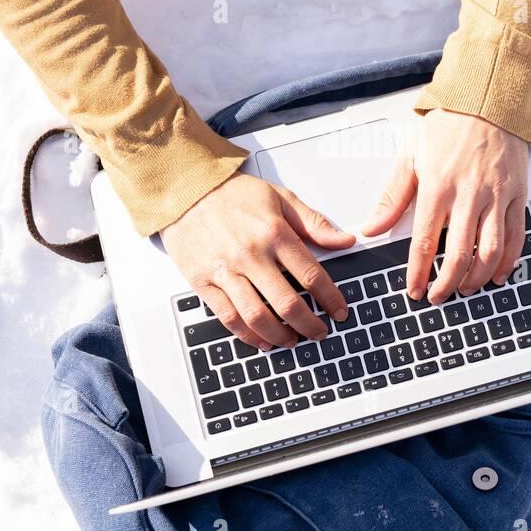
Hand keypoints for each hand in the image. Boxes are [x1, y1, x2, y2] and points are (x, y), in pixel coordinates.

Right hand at [161, 172, 354, 349]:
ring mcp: (225, 271)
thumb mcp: (279, 197)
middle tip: (320, 333)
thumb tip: (345, 240)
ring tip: (292, 341)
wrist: (185, 189)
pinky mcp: (203, 281)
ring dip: (280, 336)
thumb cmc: (231, 193)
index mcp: (274, 233)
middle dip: (310, 325)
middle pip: (287, 303)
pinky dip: (247, 334)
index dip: (330, 299)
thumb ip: (314, 222)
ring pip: (257, 316)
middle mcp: (251, 254)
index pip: (312, 275)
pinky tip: (260, 340)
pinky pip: (228, 317)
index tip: (340, 311)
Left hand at [363, 109, 528, 304]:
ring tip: (465, 288)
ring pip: (490, 251)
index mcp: (437, 187)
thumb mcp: (410, 155)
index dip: (418, 273)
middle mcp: (468, 195)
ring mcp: (496, 196)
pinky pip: (516, 236)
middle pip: (458, 254)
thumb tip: (371, 228)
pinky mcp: (517, 194)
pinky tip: (497, 273)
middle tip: (438, 297)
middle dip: (447, 284)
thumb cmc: (449, 125)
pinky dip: (508, 261)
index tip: (414, 291)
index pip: (424, 242)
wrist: (487, 100)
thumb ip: (392, 197)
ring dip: (476, 277)